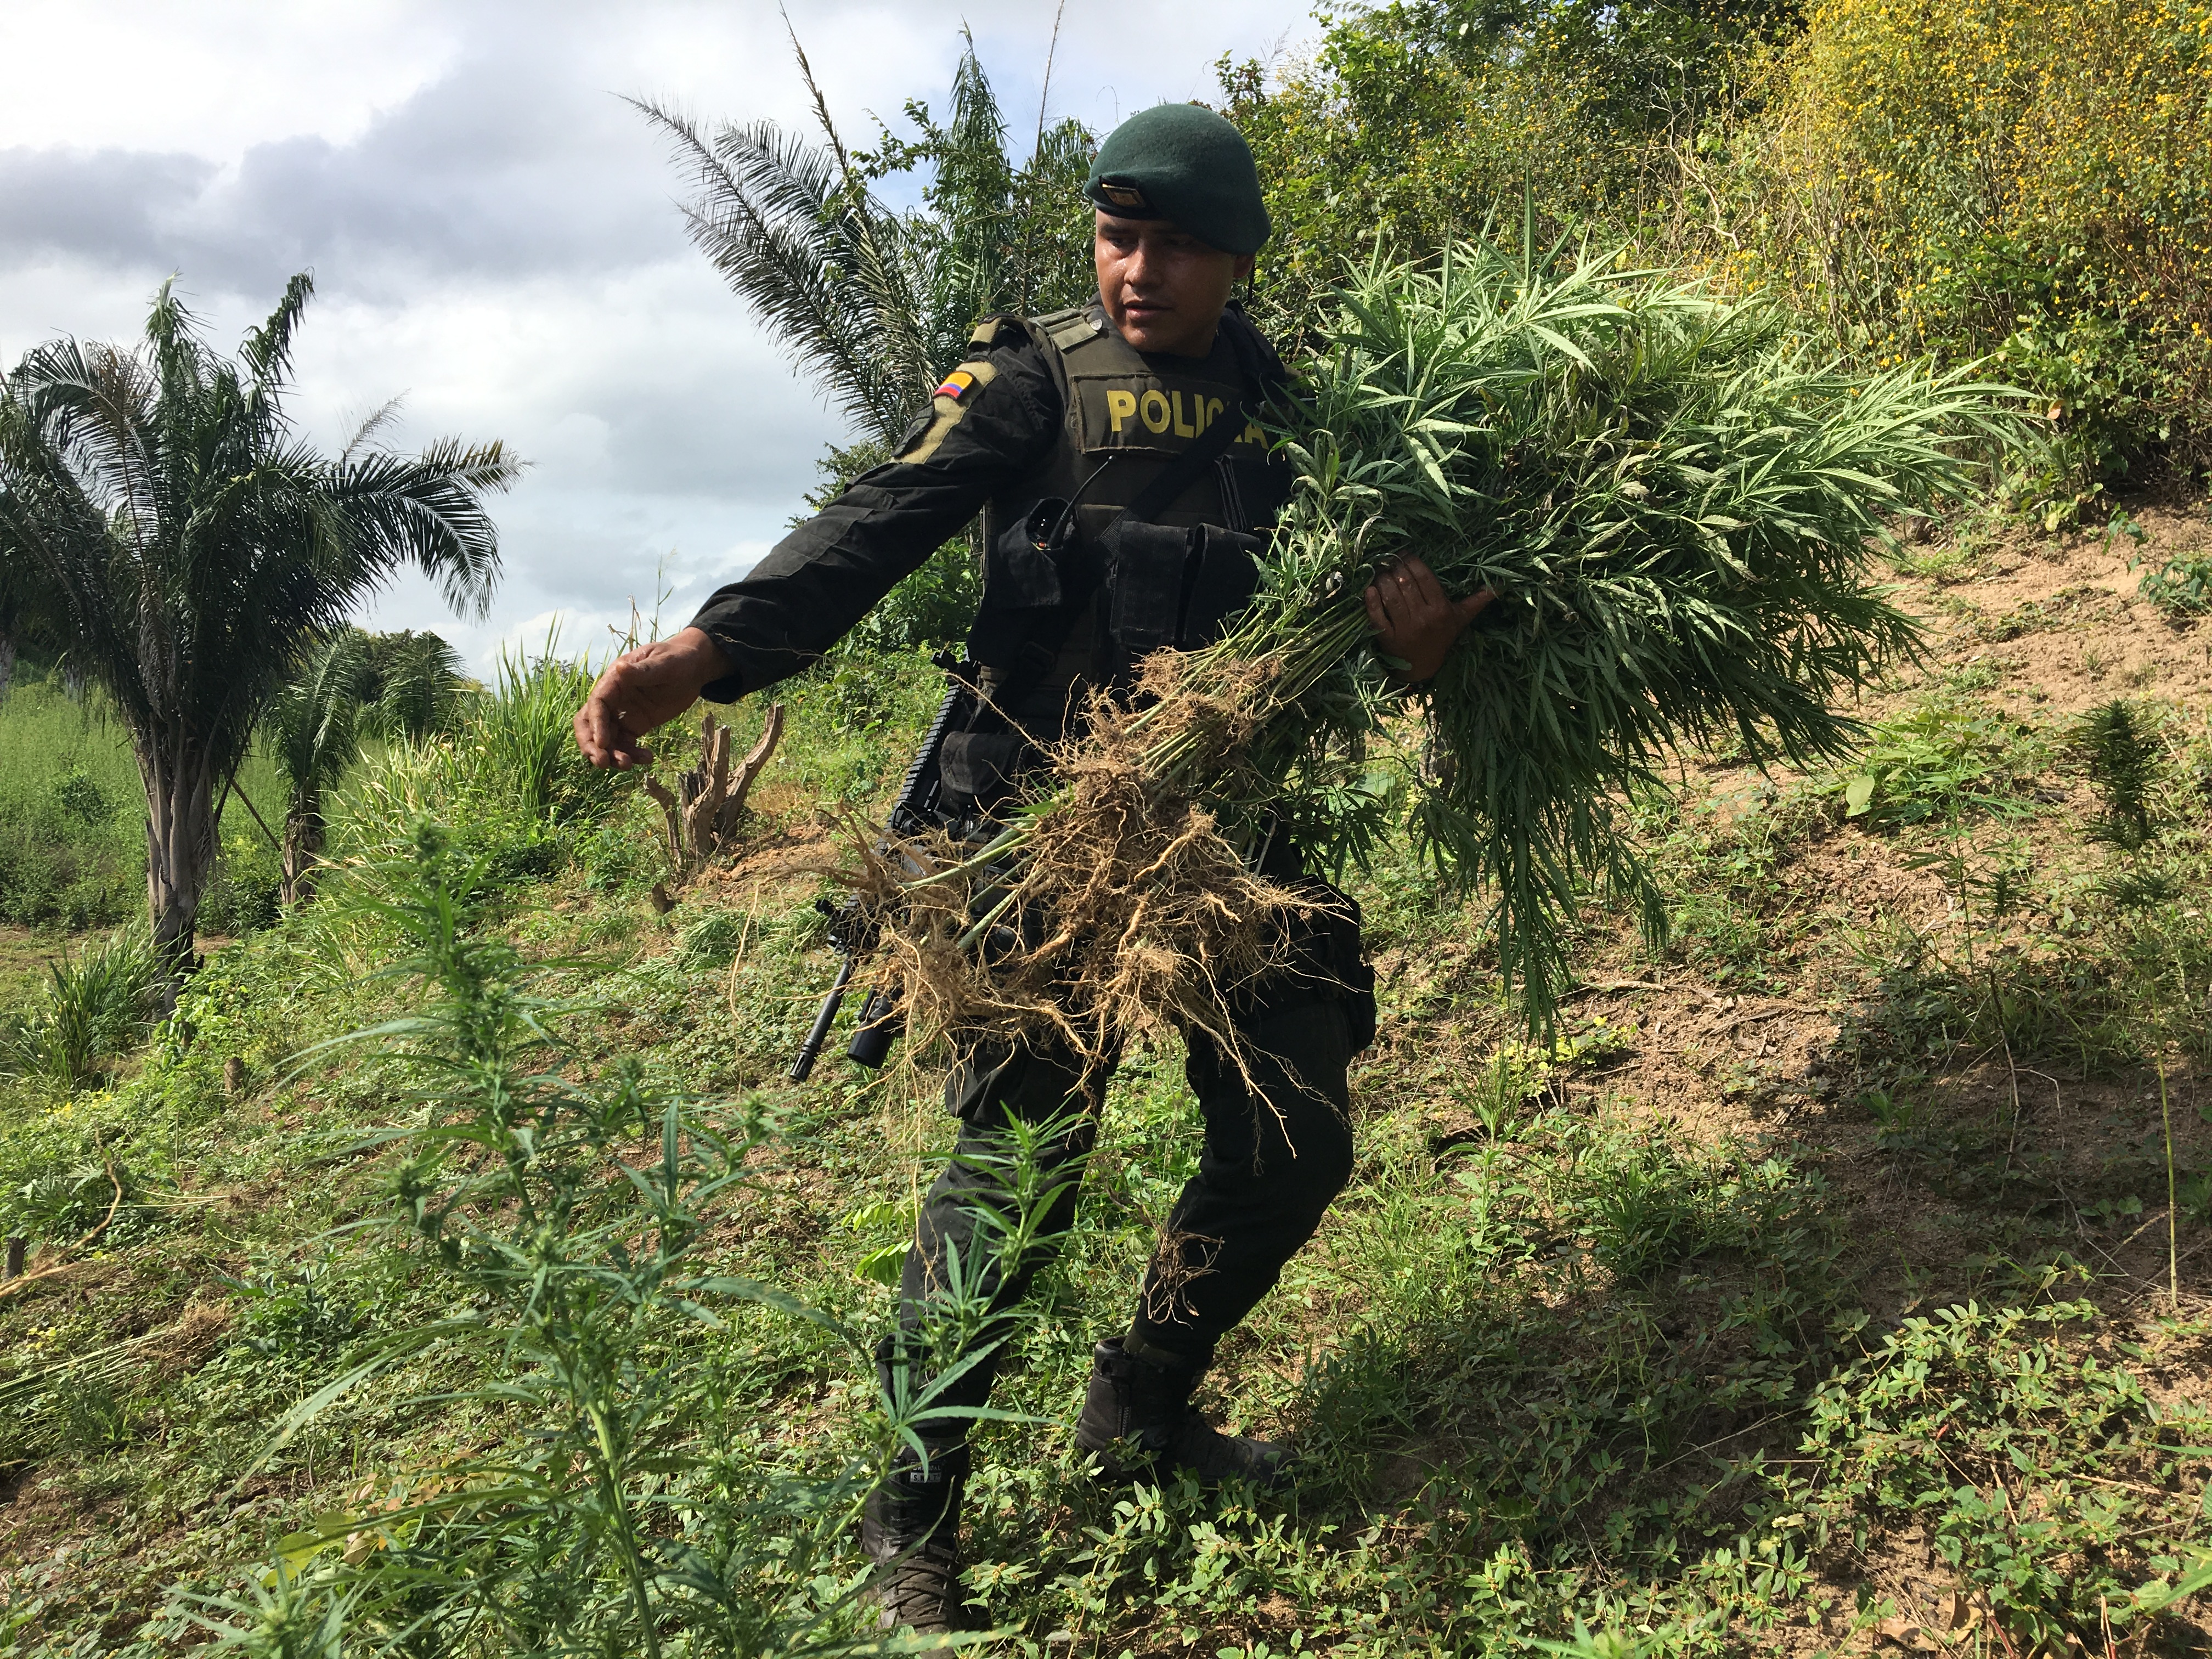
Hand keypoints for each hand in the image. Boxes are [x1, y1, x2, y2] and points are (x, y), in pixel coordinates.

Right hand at [573, 626, 731, 768]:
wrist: (693, 668)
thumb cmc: (678, 660)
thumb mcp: (664, 663)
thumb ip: (643, 670)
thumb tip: (620, 669)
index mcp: (615, 681)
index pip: (597, 704)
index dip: (596, 724)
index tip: (603, 744)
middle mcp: (614, 698)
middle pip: (590, 724)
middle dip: (592, 745)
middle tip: (602, 763)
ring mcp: (623, 713)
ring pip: (607, 739)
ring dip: (612, 754)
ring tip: (629, 765)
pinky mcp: (635, 725)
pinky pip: (626, 744)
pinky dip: (632, 754)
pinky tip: (647, 759)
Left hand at [1363, 557, 1493, 682]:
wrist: (1422, 668)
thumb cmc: (1442, 638)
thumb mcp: (1461, 619)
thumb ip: (1478, 601)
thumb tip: (1500, 585)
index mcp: (1440, 610)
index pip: (1425, 578)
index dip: (1413, 563)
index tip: (1405, 555)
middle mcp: (1423, 618)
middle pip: (1405, 584)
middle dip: (1395, 568)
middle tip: (1389, 560)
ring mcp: (1404, 629)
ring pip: (1390, 597)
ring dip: (1382, 580)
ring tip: (1380, 572)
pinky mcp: (1387, 638)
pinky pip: (1376, 616)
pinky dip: (1371, 601)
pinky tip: (1369, 589)